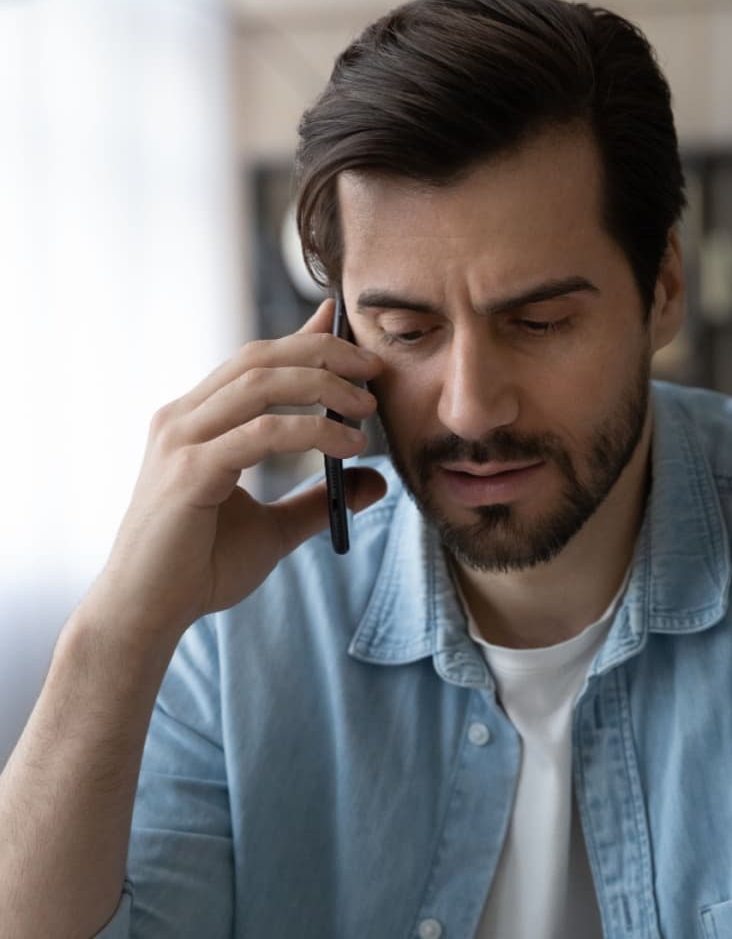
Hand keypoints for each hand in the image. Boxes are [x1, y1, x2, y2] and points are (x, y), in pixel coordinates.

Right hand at [96, 299, 385, 639]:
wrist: (147, 614)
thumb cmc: (199, 568)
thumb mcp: (274, 528)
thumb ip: (319, 501)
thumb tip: (374, 482)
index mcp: (196, 422)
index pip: (254, 361)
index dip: (302, 338)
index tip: (345, 326)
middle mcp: (183, 419)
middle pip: (260, 359)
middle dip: (323, 353)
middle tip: (373, 368)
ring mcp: (181, 441)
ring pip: (261, 383)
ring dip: (323, 387)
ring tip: (367, 407)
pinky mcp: (189, 472)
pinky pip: (261, 433)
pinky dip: (311, 431)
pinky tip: (347, 448)